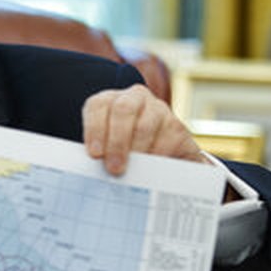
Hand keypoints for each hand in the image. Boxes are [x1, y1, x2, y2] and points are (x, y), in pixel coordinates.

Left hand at [82, 84, 204, 175]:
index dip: (94, 128)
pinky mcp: (177, 126)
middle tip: (114, 168)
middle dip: (116, 141)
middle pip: (123, 109)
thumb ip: (101, 153)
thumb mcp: (108, 151)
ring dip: (136, 151)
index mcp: (110, 101)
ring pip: (145, 125)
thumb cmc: (125, 156)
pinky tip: (152, 169)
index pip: (98, 105)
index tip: (95, 154)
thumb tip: (92, 169)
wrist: (161, 164)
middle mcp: (135, 98)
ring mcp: (158, 109)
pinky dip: (157, 157)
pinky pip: (166, 140)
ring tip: (132, 172)